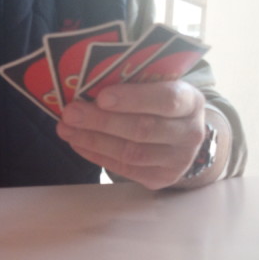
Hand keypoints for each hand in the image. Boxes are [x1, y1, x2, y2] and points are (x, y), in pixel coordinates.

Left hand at [56, 80, 205, 188]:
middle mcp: (191, 133)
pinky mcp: (161, 179)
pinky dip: (96, 154)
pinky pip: (123, 168)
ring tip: (66, 129)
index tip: (101, 97)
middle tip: (70, 113)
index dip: (133, 99)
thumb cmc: (160, 103)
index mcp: (192, 101)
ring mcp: (178, 161)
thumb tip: (88, 81)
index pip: (167, 99)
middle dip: (102, 121)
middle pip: (143, 129)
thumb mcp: (159, 86)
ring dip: (93, 140)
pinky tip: (77, 142)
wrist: (181, 135)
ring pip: (130, 152)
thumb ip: (134, 82)